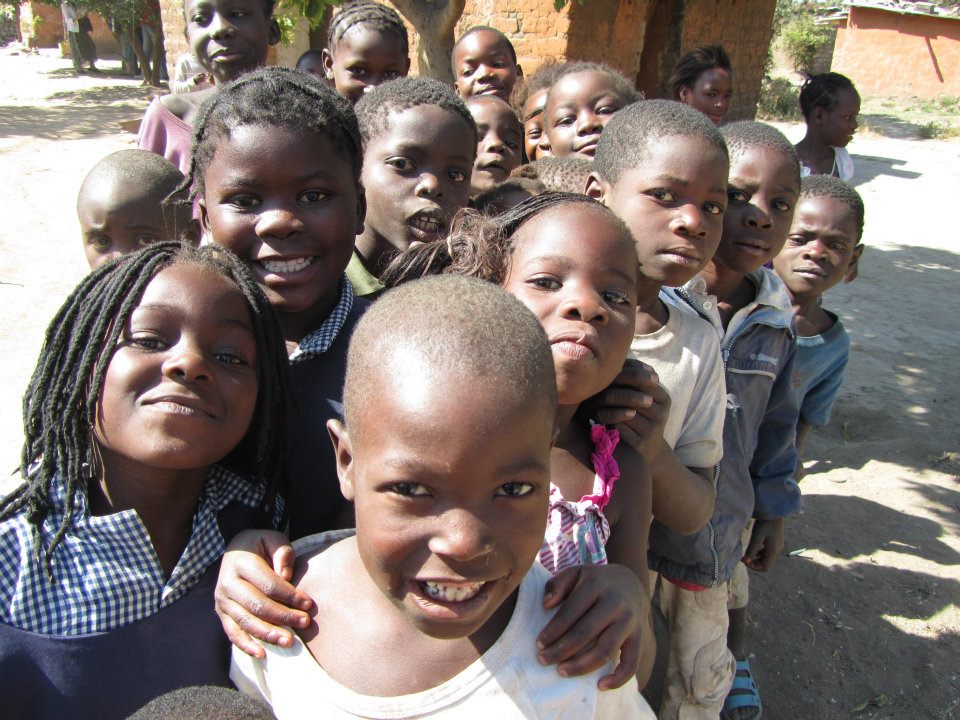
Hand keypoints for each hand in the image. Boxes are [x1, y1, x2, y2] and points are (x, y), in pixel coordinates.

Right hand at [214, 530, 313, 657]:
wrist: (236, 551)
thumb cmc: (261, 547)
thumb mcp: (273, 539)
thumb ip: (282, 553)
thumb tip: (286, 577)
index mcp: (240, 562)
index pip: (269, 584)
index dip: (289, 595)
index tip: (308, 604)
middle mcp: (227, 582)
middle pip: (257, 605)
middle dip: (283, 616)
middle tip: (304, 622)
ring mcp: (222, 600)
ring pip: (245, 621)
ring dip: (268, 634)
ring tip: (289, 642)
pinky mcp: (221, 613)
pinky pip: (232, 632)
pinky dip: (245, 645)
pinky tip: (262, 654)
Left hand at [537, 563, 647, 689]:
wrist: (631, 583)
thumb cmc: (595, 582)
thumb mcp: (576, 573)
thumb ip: (558, 584)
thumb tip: (546, 604)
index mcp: (596, 585)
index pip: (571, 612)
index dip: (553, 630)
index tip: (539, 644)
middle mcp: (615, 603)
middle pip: (585, 633)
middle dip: (561, 650)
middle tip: (543, 660)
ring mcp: (629, 621)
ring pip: (605, 650)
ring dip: (581, 665)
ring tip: (562, 671)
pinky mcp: (639, 637)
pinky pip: (632, 663)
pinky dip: (618, 678)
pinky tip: (600, 686)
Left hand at [584, 358, 669, 459]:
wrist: (648, 448)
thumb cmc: (639, 415)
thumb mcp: (641, 397)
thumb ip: (632, 379)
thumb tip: (610, 354)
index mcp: (663, 398)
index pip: (642, 380)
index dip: (622, 374)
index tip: (602, 369)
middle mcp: (661, 414)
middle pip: (632, 395)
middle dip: (611, 389)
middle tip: (592, 384)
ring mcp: (652, 430)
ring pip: (625, 412)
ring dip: (605, 406)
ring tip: (589, 399)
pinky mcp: (641, 445)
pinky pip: (619, 429)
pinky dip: (606, 421)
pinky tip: (593, 416)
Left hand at [742, 518, 784, 572]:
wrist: (773, 512)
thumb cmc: (764, 524)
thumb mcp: (756, 538)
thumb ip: (751, 550)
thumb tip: (747, 561)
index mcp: (773, 551)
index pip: (765, 568)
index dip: (753, 566)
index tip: (744, 560)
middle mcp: (777, 551)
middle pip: (766, 564)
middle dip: (754, 562)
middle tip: (743, 556)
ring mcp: (777, 546)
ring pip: (766, 558)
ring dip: (756, 557)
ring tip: (747, 552)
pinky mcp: (775, 542)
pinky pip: (767, 552)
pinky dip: (759, 552)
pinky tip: (753, 547)